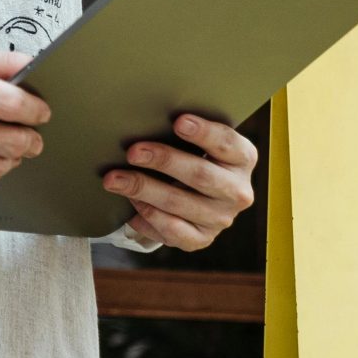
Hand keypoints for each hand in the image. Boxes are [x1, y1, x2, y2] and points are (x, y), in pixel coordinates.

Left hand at [103, 114, 259, 249]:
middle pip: (200, 175)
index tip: (178, 121)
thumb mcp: (199, 142)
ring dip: (143, 189)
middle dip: (163, 161)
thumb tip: (147, 118)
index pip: (227, 143)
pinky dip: (148, 216)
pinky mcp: (202, 239)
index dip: (204, 133)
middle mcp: (238, 191)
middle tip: (132, 152)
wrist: (199, 196)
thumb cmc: (194, 156)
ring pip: (179, 203)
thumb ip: (185, 131)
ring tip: (115, 179)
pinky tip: (131, 204)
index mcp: (243, 158)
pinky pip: (172, 230)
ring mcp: (221, 218)